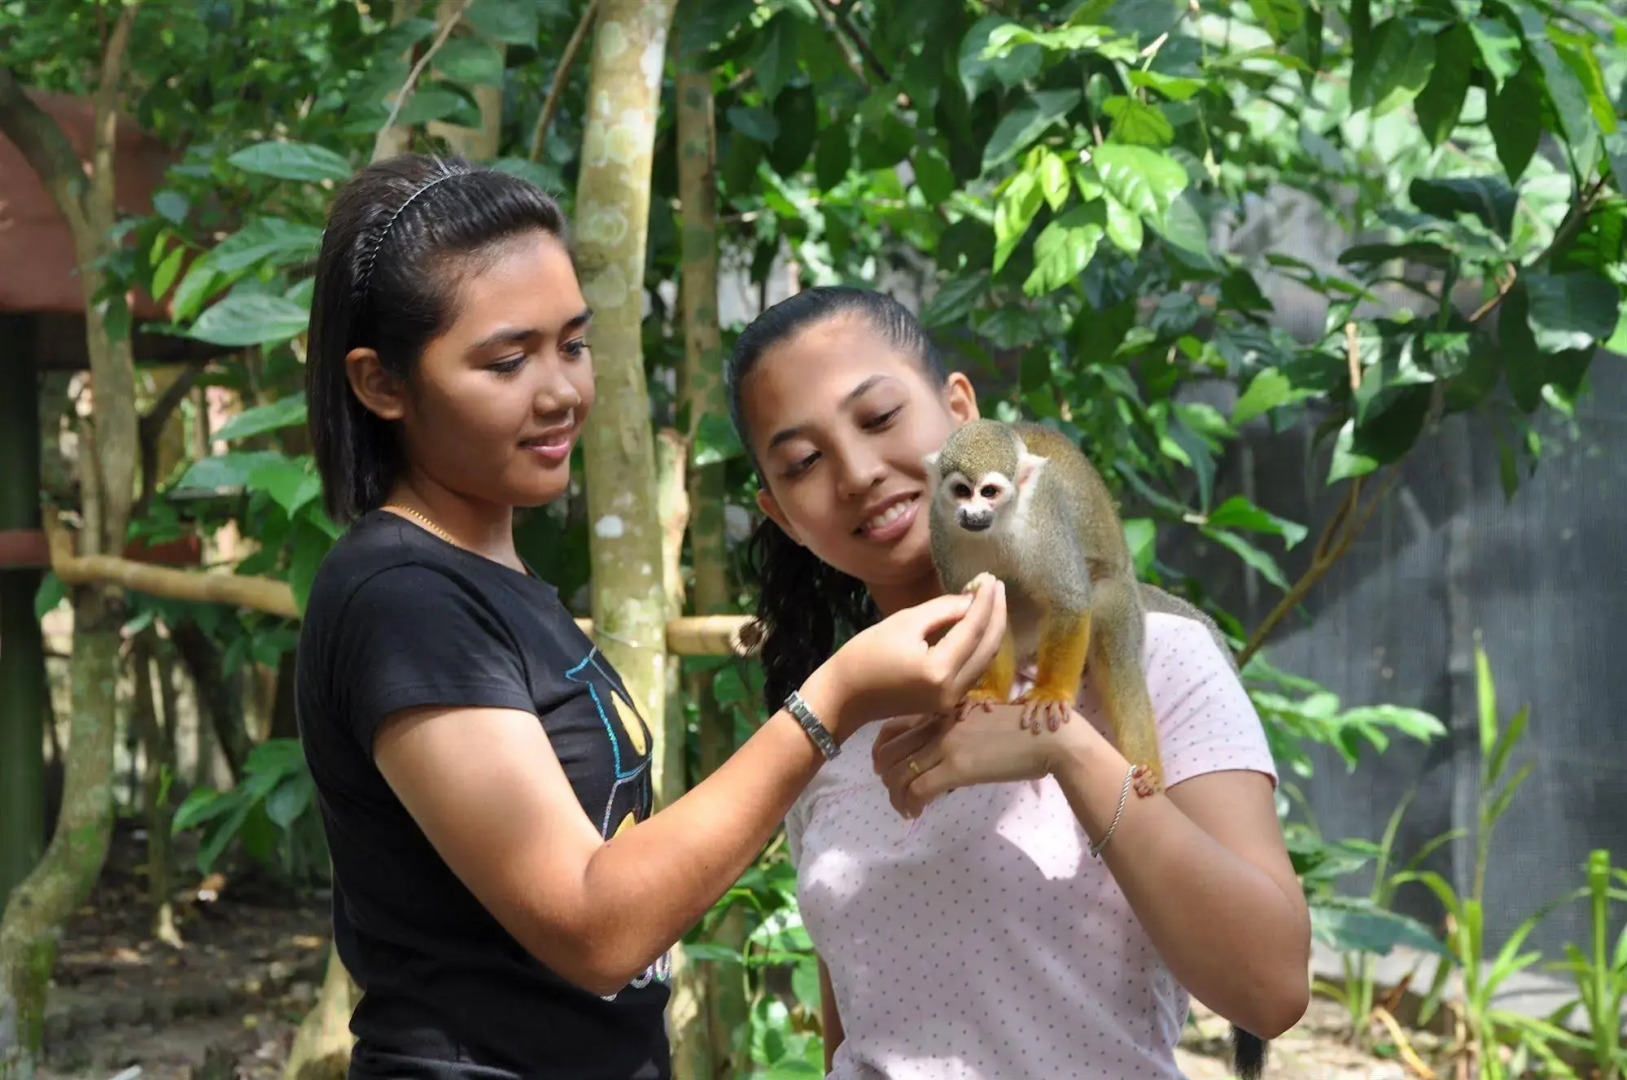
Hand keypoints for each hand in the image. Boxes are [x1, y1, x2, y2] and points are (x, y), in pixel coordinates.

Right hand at [804, 578, 1006, 738]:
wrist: (844, 697)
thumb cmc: (865, 655)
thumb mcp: (904, 622)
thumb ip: (942, 610)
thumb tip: (970, 600)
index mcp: (939, 670)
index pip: (974, 630)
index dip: (985, 602)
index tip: (991, 579)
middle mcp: (952, 690)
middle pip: (987, 648)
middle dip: (996, 615)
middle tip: (997, 587)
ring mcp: (951, 701)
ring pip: (984, 661)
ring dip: (991, 631)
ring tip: (992, 602)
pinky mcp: (946, 703)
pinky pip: (973, 671)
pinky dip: (979, 648)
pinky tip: (979, 627)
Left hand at [871, 702, 1099, 817]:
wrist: (1050, 737)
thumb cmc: (1024, 729)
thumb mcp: (981, 720)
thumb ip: (957, 729)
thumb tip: (944, 752)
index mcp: (943, 712)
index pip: (892, 727)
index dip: (880, 751)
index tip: (884, 768)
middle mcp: (938, 724)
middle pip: (889, 753)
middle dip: (885, 778)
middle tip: (894, 793)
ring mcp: (946, 745)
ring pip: (898, 774)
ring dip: (896, 796)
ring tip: (906, 809)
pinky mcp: (958, 768)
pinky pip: (918, 789)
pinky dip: (911, 804)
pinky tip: (918, 812)